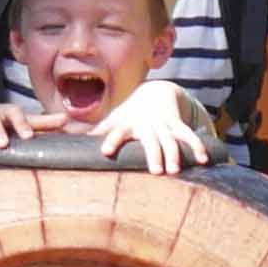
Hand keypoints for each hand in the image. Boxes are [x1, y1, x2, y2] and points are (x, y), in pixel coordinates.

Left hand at [90, 77, 213, 175]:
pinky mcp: (178, 126)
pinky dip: (197, 147)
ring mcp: (164, 126)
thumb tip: (63, 138)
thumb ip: (94, 132)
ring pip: (171, 140)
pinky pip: (189, 136)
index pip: (118, 132)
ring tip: (176, 170)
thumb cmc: (129, 115)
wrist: (155, 94)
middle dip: (154, 154)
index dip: (112, 140)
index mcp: (128, 125)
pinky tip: (204, 160)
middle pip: (151, 141)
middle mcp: (147, 126)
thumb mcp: (112, 121)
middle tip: (156, 171)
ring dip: (175, 154)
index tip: (105, 151)